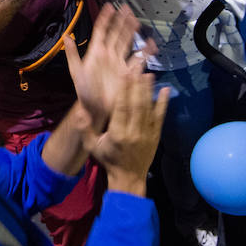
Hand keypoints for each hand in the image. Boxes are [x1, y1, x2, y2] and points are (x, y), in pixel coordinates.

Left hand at [63, 2, 145, 130]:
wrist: (95, 109)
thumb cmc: (84, 91)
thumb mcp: (76, 71)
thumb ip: (72, 53)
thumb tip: (65, 35)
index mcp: (96, 52)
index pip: (101, 31)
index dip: (106, 19)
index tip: (109, 6)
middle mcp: (109, 54)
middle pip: (117, 33)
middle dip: (122, 21)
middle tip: (127, 8)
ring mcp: (120, 62)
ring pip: (127, 43)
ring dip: (132, 32)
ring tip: (137, 21)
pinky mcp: (129, 72)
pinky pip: (138, 59)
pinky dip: (145, 52)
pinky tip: (151, 44)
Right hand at [88, 70, 169, 195]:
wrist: (129, 177)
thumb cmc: (108, 159)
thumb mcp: (91, 146)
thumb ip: (85, 128)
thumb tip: (80, 110)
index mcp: (117, 134)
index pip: (121, 107)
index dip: (123, 89)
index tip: (124, 73)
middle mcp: (133, 132)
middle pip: (136, 104)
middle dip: (136, 84)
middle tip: (137, 67)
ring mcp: (146, 134)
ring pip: (148, 108)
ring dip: (149, 90)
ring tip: (148, 73)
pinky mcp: (156, 136)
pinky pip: (160, 117)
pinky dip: (163, 103)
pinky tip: (166, 90)